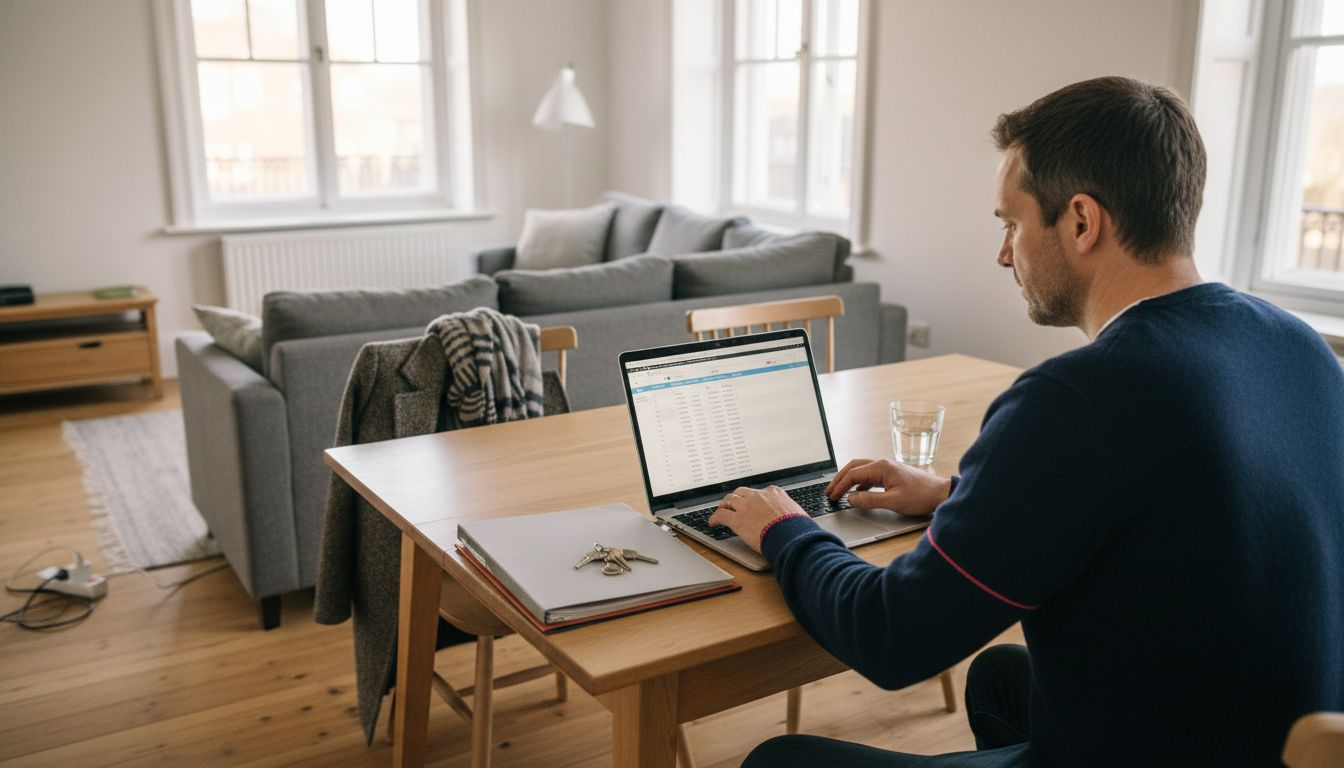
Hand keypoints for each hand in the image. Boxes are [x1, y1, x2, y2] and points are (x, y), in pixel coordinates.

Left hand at [707, 486, 804, 552]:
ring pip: (729, 501)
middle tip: (732, 503)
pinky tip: (712, 523)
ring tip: (720, 510)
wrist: (792, 536)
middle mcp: (759, 496)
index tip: (752, 502)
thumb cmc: (798, 529)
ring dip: (724, 505)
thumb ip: (791, 513)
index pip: (761, 492)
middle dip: (736, 497)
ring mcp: (746, 506)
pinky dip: (715, 518)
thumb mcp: (798, 514)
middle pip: (741, 492)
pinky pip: (721, 516)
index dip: (754, 498)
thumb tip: (796, 521)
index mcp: (774, 493)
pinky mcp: (737, 520)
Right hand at [825, 458, 951, 517]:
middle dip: (839, 479)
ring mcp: (887, 468)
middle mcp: (882, 464)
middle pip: (853, 467)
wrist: (940, 493)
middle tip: (829, 492)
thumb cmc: (921, 496)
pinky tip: (856, 493)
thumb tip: (850, 499)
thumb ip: (869, 500)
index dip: (839, 486)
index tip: (832, 496)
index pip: (853, 474)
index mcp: (881, 467)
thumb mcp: (893, 501)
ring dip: (848, 480)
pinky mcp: (891, 474)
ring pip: (860, 470)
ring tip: (838, 491)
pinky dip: (858, 483)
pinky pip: (869, 476)